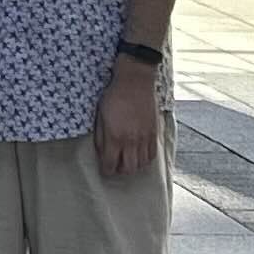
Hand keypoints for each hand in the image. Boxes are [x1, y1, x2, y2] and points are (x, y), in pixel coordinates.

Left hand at [94, 54, 163, 180]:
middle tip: (115, 166)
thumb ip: (101, 137)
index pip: (110, 164)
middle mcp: (131, 141)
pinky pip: (152, 155)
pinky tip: (139, 155)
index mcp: (115, 137)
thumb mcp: (100, 115)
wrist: (135, 82)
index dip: (106, 170)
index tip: (104, 169)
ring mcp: (144, 138)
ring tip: (127, 161)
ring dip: (133, 167)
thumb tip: (102, 152)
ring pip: (141, 164)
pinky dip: (145, 160)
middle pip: (128, 169)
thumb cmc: (114, 96)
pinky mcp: (153, 133)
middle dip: (120, 171)